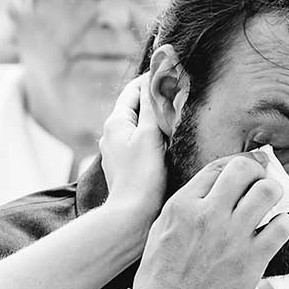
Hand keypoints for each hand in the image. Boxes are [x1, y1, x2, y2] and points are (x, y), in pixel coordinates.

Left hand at [96, 76, 166, 226]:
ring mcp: (115, 150)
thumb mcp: (151, 134)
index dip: (151, 80)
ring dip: (154, 119)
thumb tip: (154, 77)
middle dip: (155, 100)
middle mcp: (110, 134)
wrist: (133, 214)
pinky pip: (138, 142)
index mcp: (115, 122)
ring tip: (176, 118)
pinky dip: (152, 136)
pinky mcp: (123, 165)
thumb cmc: (143, 175)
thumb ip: (153, 104)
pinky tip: (166, 142)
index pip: (133, 89)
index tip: (171, 74)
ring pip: (137, 125)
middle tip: (179, 95)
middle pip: (135, 107)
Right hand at [132, 155, 288, 288]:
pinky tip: (273, 230)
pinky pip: (281, 226)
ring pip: (268, 192)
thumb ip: (188, 203)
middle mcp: (208, 215)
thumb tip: (218, 185)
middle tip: (260, 183)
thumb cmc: (163, 275)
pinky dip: (281, 224)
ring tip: (268, 205)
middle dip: (257, 173)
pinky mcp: (252, 260)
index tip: (249, 168)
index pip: (219, 167)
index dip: (238, 165)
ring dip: (272, 194)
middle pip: (246, 170)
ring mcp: (232, 237)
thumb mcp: (163, 227)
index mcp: (183, 205)